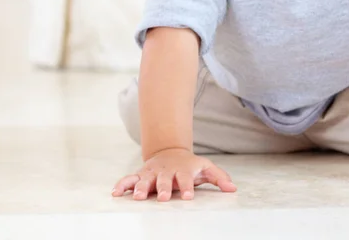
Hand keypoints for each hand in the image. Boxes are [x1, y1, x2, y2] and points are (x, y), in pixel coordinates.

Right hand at [111, 147, 236, 200]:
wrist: (171, 151)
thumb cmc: (190, 165)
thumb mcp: (205, 168)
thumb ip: (218, 177)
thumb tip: (233, 188)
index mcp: (183, 171)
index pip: (187, 179)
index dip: (188, 187)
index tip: (189, 196)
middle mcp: (167, 172)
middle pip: (165, 180)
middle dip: (163, 188)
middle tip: (162, 197)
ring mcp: (152, 173)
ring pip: (145, 180)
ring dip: (140, 187)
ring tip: (136, 197)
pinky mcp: (140, 174)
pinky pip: (129, 179)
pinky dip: (121, 184)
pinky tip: (115, 193)